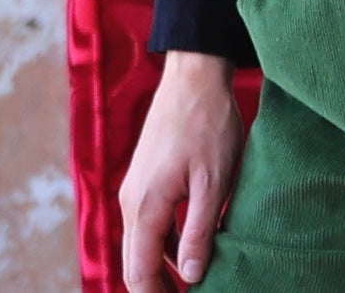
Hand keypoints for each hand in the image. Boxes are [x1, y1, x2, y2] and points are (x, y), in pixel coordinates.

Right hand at [119, 51, 244, 291]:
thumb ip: (197, 231)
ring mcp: (136, 187)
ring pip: (142, 242)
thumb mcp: (213, 181)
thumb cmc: (208, 123)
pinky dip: (163, 241)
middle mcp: (131, 201)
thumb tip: (188, 276)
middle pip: (135, 262)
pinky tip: (190, 245)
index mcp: (144, 207)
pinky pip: (148, 221)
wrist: (195, 73)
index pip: (138, 274)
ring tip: (196, 278)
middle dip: (159, 286)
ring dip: (162, 265)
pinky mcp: (146, 176)